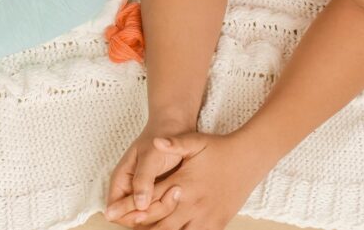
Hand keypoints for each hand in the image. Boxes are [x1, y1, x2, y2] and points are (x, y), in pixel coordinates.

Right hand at [106, 118, 192, 224]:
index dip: (129, 215)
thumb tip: (139, 205)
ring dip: (161, 211)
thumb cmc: (160, 140)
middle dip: (149, 214)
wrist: (174, 130)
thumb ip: (143, 180)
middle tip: (170, 197)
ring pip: (146, 218)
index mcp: (120, 180)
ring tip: (177, 192)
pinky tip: (179, 196)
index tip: (147, 211)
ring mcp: (142, 195)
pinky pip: (158, 213)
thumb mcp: (150, 157)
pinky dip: (168, 209)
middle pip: (131, 218)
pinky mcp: (156, 197)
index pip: (114, 210)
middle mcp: (128, 191)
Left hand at [111, 132, 271, 229]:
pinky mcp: (218, 223)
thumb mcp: (195, 141)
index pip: (151, 200)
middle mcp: (194, 204)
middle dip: (140, 227)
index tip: (114, 212)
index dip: (131, 208)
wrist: (249, 157)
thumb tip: (156, 141)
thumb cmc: (219, 148)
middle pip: (160, 225)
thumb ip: (174, 143)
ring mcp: (207, 217)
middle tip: (126, 225)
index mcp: (184, 185)